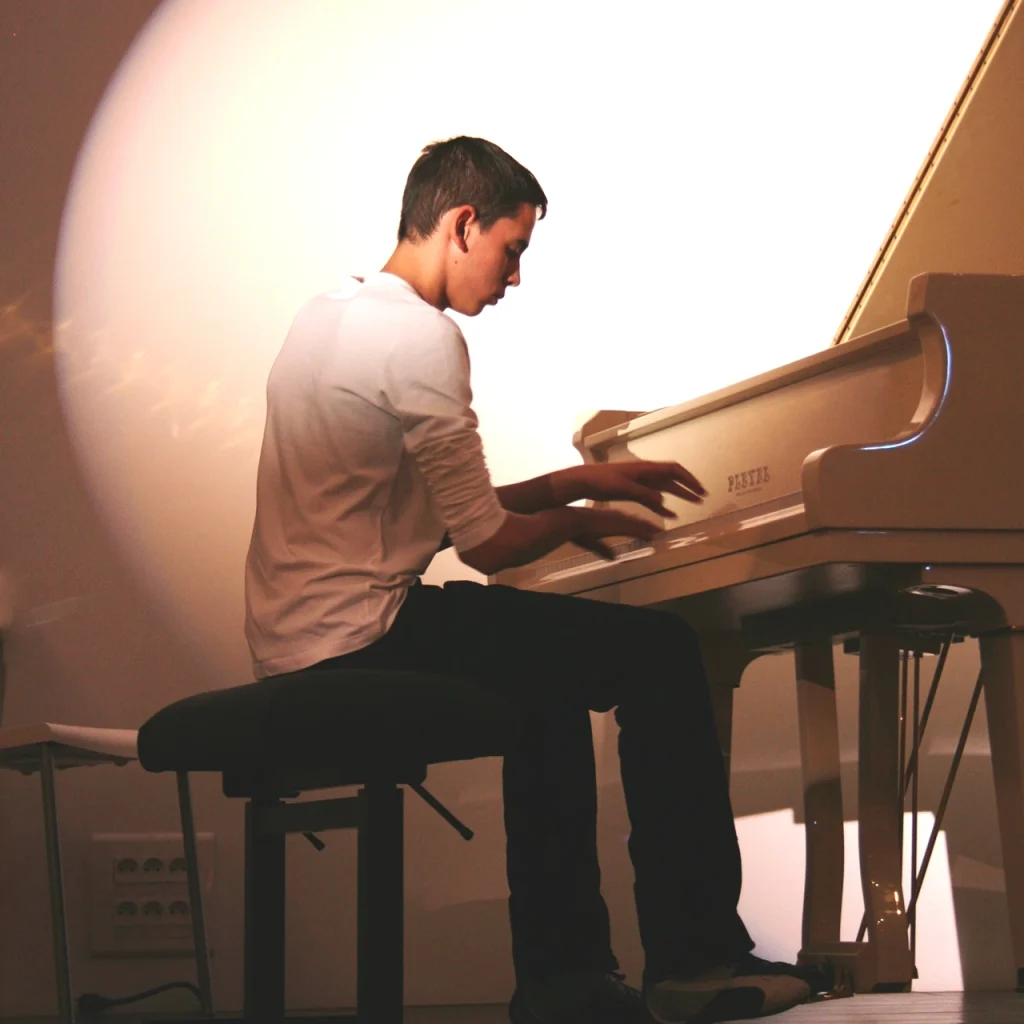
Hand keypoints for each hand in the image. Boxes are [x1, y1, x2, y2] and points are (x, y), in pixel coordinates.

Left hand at [564, 461, 706, 517]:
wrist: (582, 481)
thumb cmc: (600, 480)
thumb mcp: (622, 488)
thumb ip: (642, 494)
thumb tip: (662, 500)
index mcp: (645, 468)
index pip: (673, 470)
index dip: (688, 479)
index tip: (700, 489)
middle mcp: (645, 473)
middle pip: (672, 479)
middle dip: (687, 487)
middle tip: (702, 498)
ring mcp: (639, 482)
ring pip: (664, 488)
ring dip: (678, 496)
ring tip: (692, 505)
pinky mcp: (632, 491)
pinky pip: (652, 498)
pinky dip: (662, 505)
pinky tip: (669, 514)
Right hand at [566, 506, 660, 560]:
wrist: (573, 520)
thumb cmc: (578, 529)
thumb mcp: (592, 542)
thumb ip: (603, 550)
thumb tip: (612, 558)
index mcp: (610, 521)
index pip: (628, 524)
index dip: (639, 528)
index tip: (648, 533)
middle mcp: (617, 519)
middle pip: (637, 523)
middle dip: (648, 528)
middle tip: (659, 532)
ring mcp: (620, 521)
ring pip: (640, 525)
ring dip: (650, 529)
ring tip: (660, 533)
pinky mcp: (620, 524)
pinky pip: (637, 527)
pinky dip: (647, 530)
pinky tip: (655, 533)